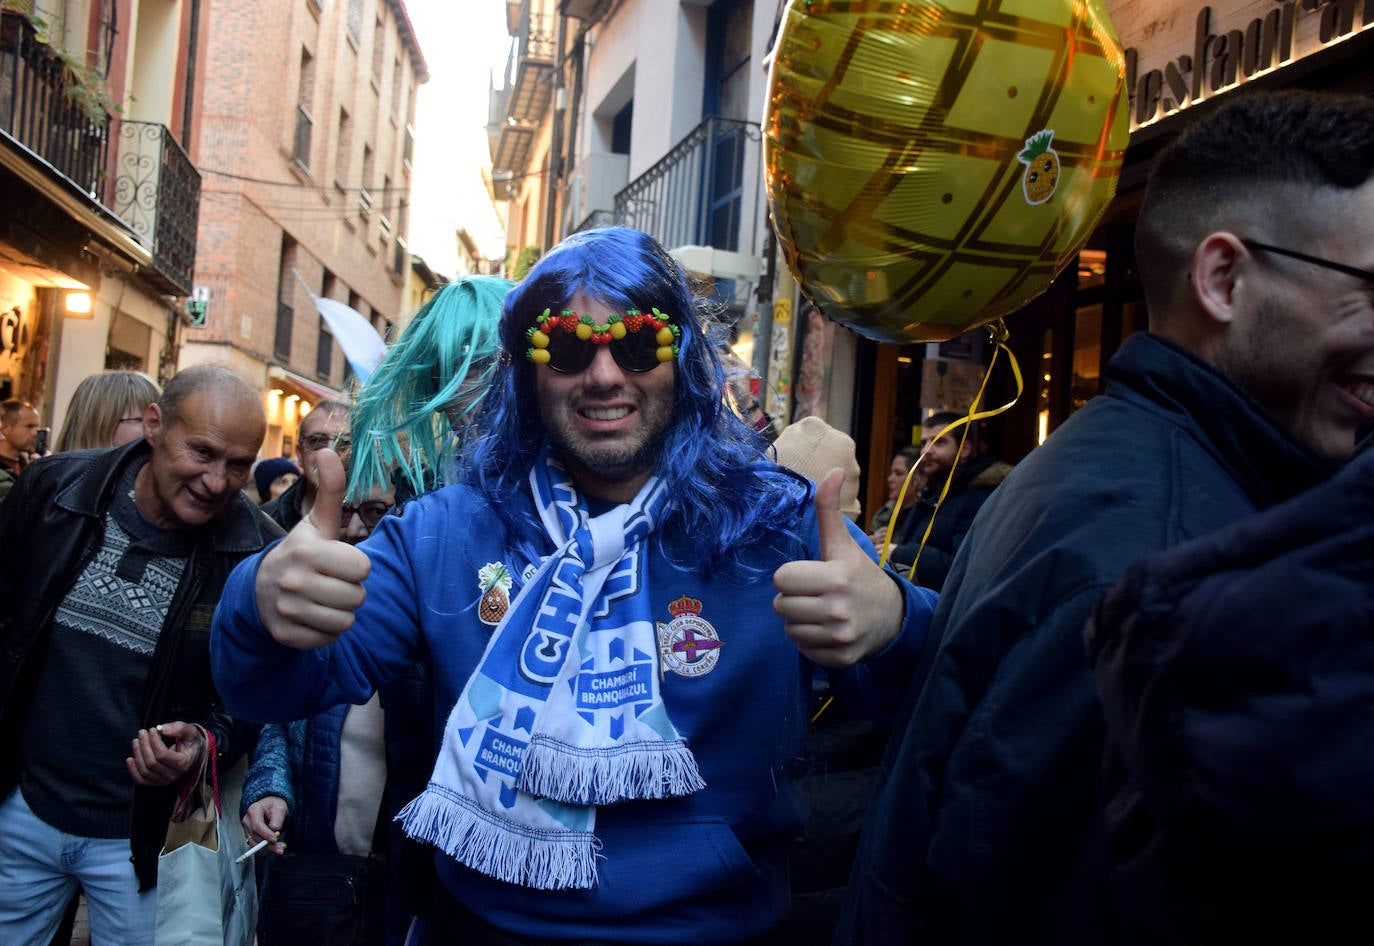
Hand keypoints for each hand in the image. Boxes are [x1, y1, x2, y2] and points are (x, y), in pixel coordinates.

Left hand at [127, 721, 205, 785]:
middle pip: (151, 763)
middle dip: (144, 745)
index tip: (152, 730)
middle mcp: (174, 775)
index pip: (162, 755)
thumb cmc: (191, 742)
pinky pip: (141, 780)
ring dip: (137, 754)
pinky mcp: (157, 782)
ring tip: (136, 741)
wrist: (194, 755)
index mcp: (183, 763)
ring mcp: (165, 780)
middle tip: (142, 733)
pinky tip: (130, 758)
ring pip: (145, 771)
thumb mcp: (190, 732)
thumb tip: (162, 729)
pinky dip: (133, 770)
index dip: (154, 741)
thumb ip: (179, 728)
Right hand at [242, 796, 287, 854]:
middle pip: (255, 836)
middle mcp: (247, 820)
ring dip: (267, 849)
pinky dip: (265, 849)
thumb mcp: (280, 808)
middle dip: (268, 845)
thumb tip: (275, 830)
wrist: (269, 807)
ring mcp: (246, 829)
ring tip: (280, 847)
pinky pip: (255, 846)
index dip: (265, 834)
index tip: (275, 839)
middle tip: (281, 849)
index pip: (257, 825)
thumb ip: (278, 818)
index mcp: (254, 810)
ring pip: (254, 844)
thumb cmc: (274, 806)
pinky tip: (275, 847)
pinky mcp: (249, 836)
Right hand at [255, 448, 370, 648]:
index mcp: (306, 551)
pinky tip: (312, 616)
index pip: (362, 569)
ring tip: (323, 599)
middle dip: (350, 591)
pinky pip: (328, 640)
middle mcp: (293, 581)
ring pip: (345, 622)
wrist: (258, 590)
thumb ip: (330, 491)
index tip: (338, 562)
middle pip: (357, 598)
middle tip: (331, 583)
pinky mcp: (285, 636)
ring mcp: (286, 611)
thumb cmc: (301, 553)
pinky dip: (325, 632)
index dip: (356, 566)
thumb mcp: (315, 523)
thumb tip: (328, 451)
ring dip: (341, 613)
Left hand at [773, 468, 905, 666]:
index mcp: (836, 577)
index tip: (809, 576)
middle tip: (812, 595)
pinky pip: (803, 650)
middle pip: (780, 606)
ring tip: (819, 613)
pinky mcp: (839, 658)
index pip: (782, 579)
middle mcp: (838, 609)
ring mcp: (840, 637)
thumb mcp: (845, 545)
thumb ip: (830, 511)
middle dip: (792, 599)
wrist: (894, 617)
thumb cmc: (861, 576)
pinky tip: (827, 631)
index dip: (791, 577)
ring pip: (789, 630)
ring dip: (799, 622)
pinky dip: (810, 642)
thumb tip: (833, 470)